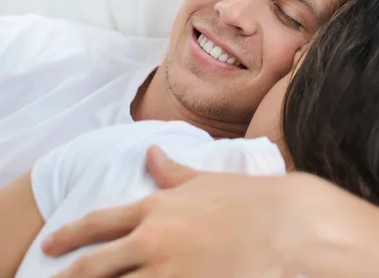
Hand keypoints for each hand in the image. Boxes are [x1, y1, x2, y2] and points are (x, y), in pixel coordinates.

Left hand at [42, 146, 343, 276]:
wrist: (289, 224)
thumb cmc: (251, 199)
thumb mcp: (206, 180)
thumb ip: (173, 171)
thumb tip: (150, 151)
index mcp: (157, 208)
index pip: (99, 222)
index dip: (71, 235)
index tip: (51, 244)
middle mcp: (153, 240)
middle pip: (94, 267)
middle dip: (69, 277)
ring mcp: (168, 271)